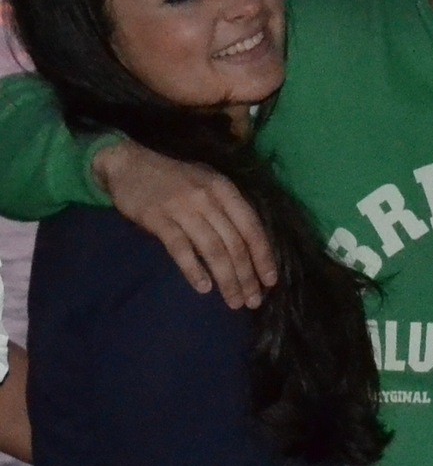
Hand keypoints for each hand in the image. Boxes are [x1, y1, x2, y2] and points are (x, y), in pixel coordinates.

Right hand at [93, 142, 276, 309]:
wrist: (130, 164)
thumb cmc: (174, 178)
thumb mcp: (206, 184)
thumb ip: (225, 209)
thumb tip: (248, 248)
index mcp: (224, 189)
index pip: (251, 226)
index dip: (263, 256)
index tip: (269, 281)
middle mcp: (207, 197)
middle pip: (234, 242)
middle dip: (247, 275)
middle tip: (253, 301)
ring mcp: (182, 208)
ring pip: (213, 249)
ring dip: (227, 279)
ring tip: (233, 301)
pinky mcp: (158, 218)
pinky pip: (180, 248)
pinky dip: (194, 269)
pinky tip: (203, 287)